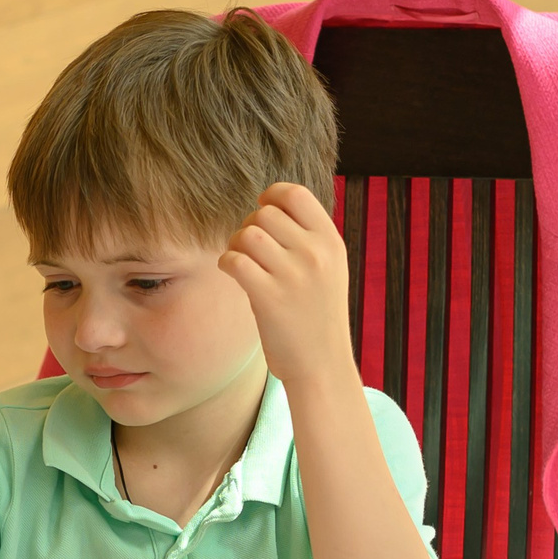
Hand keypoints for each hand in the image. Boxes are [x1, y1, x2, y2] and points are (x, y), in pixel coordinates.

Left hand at [216, 182, 353, 390]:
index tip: (262, 210)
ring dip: (235, 244)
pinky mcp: (269, 297)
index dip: (271, 196)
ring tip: (242, 261)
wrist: (322, 363)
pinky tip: (233, 274)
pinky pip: (234, 260)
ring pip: (247, 234)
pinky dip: (226, 263)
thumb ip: (308, 237)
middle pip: (265, 214)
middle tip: (251, 249)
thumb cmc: (317, 314)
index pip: (295, 194)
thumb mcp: (329, 267)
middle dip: (249, 226)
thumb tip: (270, 205)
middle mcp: (315, 254)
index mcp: (331, 241)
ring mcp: (293, 275)